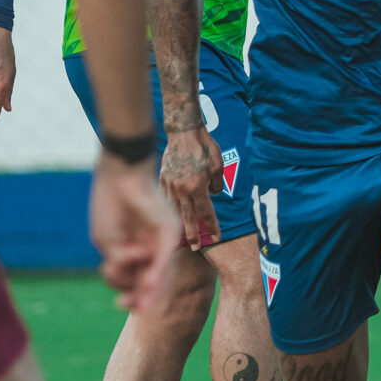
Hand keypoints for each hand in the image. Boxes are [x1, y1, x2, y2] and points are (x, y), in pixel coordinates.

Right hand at [89, 152, 178, 312]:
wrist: (119, 175)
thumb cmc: (109, 206)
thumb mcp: (108, 242)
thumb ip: (119, 264)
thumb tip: (131, 284)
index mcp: (137, 251)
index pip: (139, 280)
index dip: (131, 296)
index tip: (119, 304)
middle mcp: (153, 249)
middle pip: (150, 282)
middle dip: (139, 297)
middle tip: (124, 304)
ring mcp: (163, 241)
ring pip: (159, 274)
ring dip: (144, 285)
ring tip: (130, 288)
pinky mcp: (169, 232)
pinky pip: (165, 257)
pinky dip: (156, 271)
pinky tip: (147, 281)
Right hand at [159, 125, 223, 250]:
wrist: (183, 132)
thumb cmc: (204, 147)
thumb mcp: (218, 165)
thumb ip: (217, 184)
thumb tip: (213, 195)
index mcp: (197, 187)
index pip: (207, 212)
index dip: (212, 227)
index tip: (216, 238)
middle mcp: (182, 190)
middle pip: (188, 217)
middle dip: (192, 234)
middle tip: (195, 249)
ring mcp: (170, 185)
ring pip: (174, 210)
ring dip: (177, 225)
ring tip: (179, 239)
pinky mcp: (162, 179)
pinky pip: (165, 199)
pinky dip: (167, 210)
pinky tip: (166, 218)